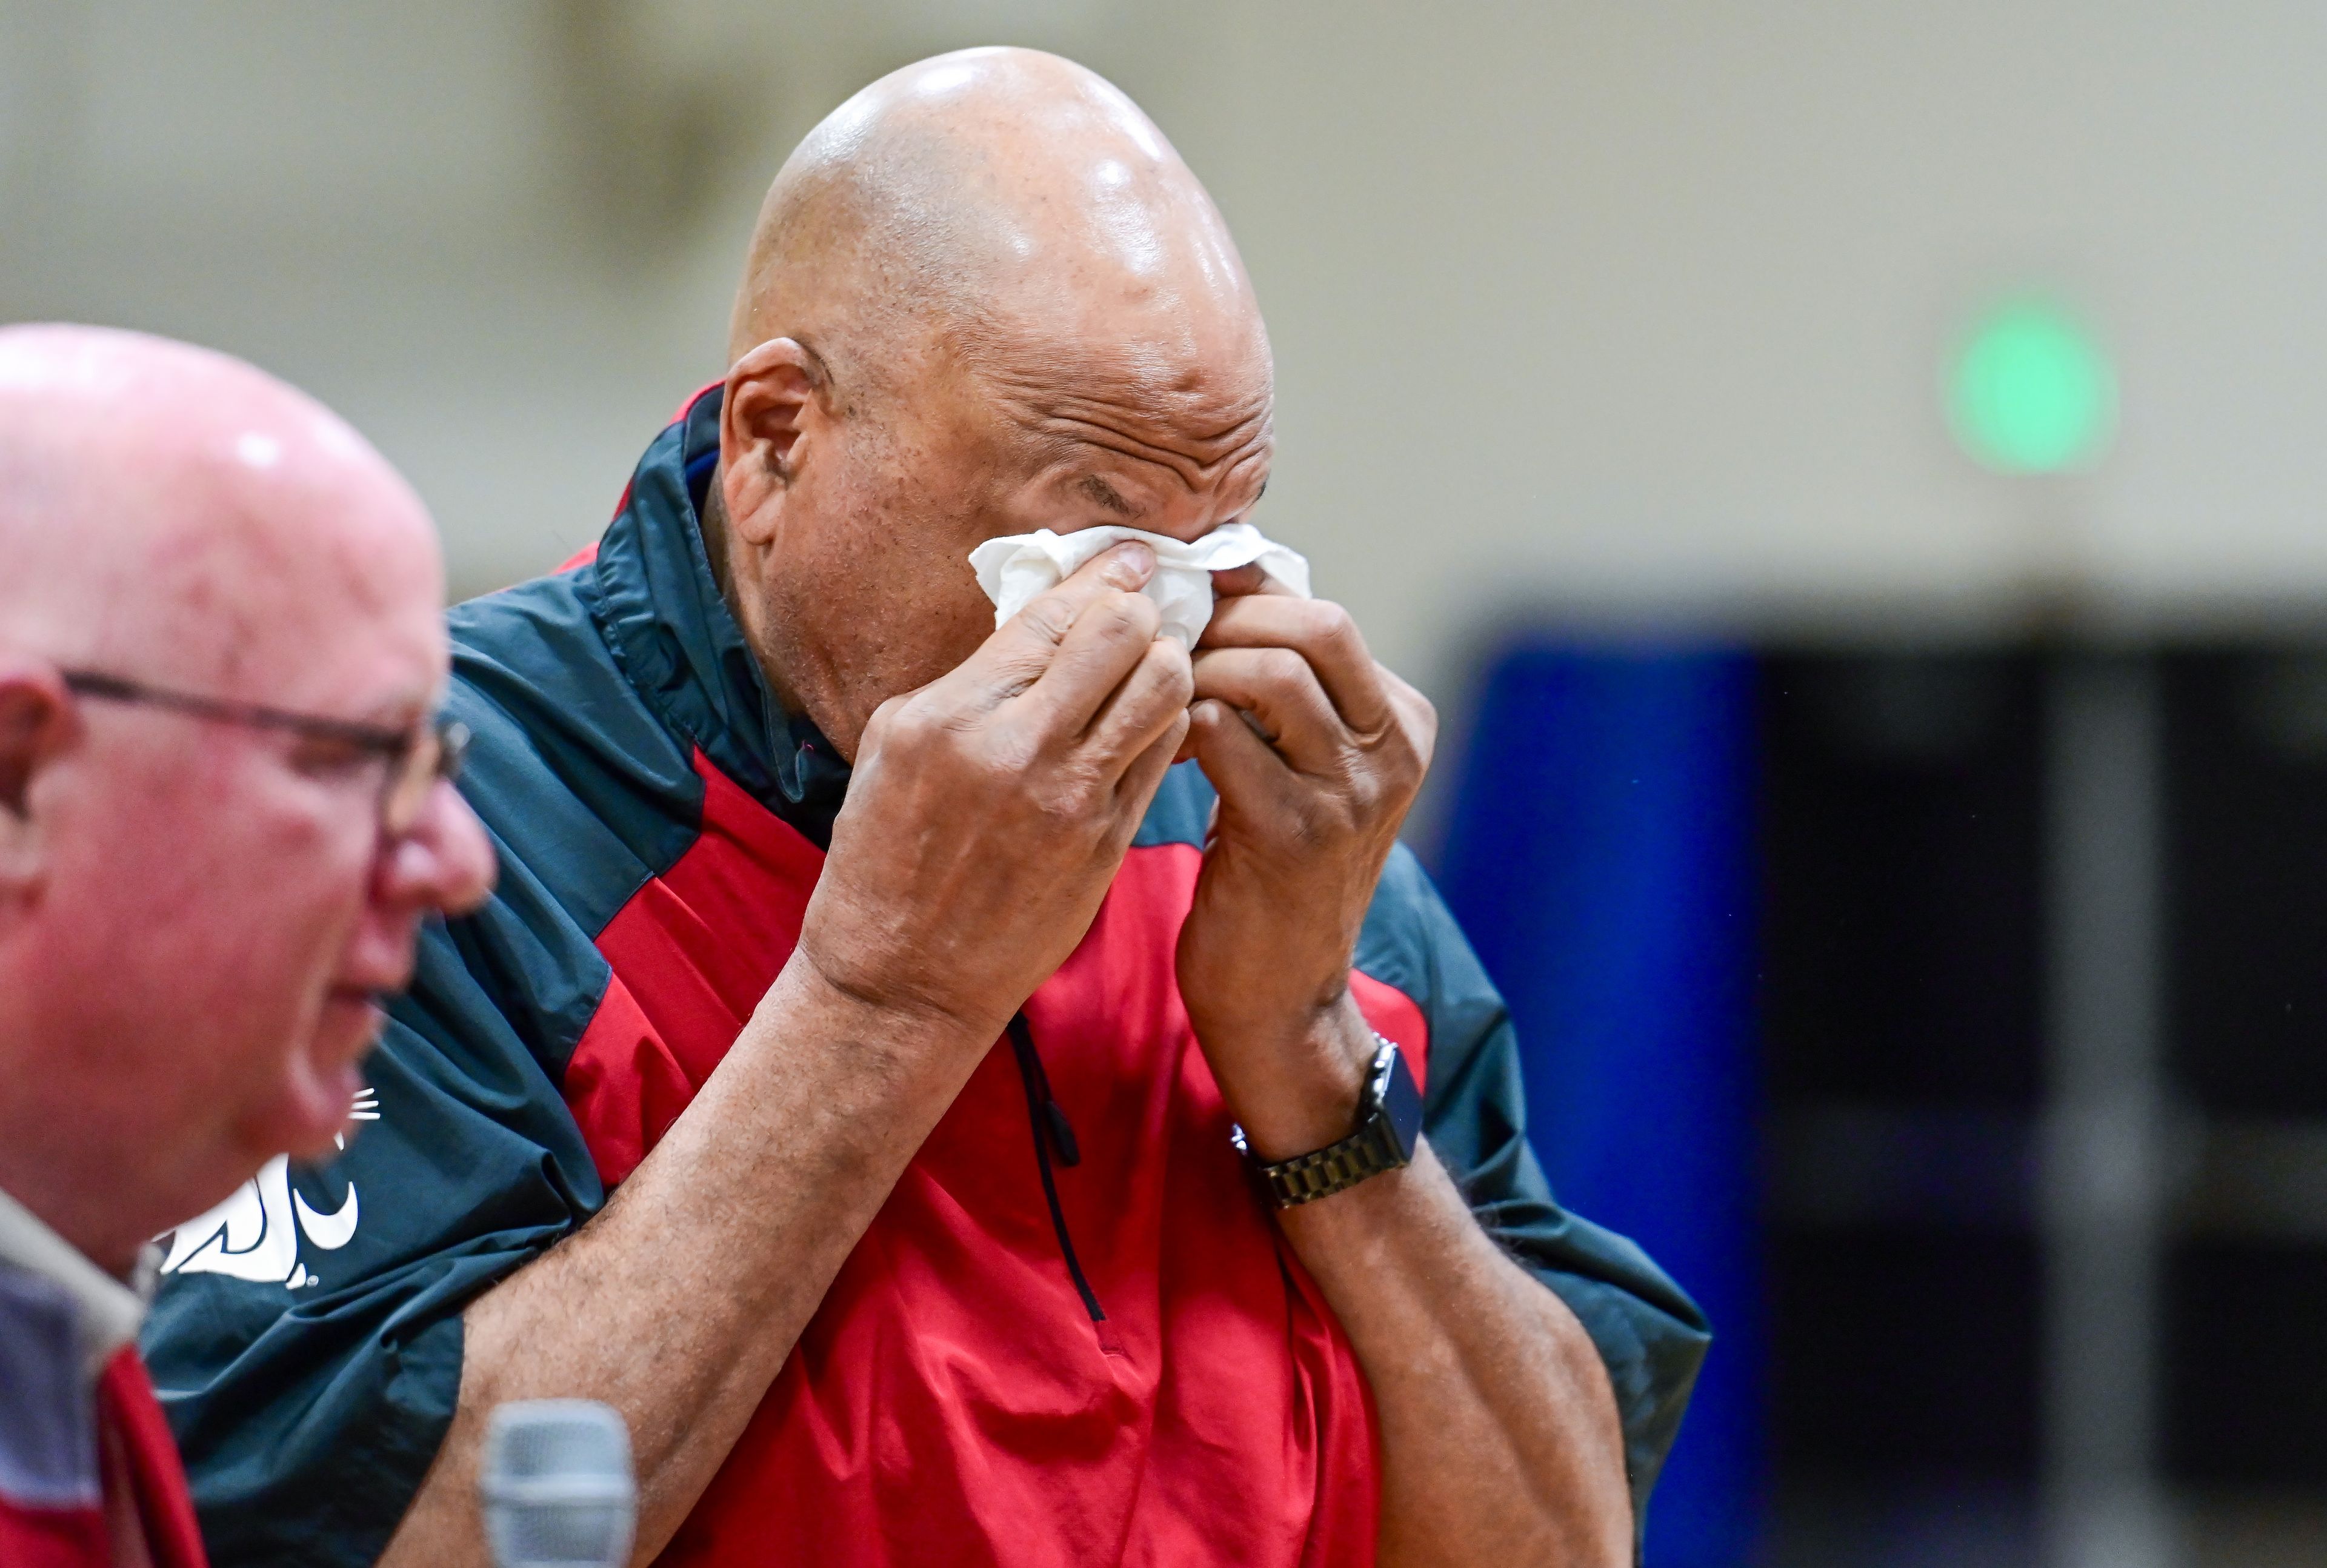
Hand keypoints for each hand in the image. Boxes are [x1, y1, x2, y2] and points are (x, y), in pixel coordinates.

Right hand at [797, 542, 1191, 1041]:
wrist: (900, 981)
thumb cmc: (885, 860)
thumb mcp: (898, 747)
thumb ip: (972, 680)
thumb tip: (1044, 621)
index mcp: (951, 715)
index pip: (1054, 614)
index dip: (1105, 575)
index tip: (1131, 558)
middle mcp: (1017, 751)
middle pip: (1124, 636)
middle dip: (1141, 615)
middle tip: (1142, 617)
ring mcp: (1070, 801)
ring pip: (1163, 690)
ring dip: (1166, 666)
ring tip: (1152, 669)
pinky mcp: (1106, 845)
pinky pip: (1162, 755)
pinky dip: (1164, 725)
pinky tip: (1147, 724)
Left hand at [1176, 571, 1436, 1159]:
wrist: (1281, 998)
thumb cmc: (1272, 874)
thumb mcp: (1305, 772)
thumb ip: (1286, 695)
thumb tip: (1222, 593)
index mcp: (1402, 724)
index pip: (1324, 614)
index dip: (1245, 596)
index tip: (1184, 604)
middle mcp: (1394, 751)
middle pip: (1312, 626)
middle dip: (1224, 621)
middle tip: (1161, 645)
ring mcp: (1354, 793)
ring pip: (1268, 671)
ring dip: (1195, 670)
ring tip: (1156, 698)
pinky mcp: (1297, 833)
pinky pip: (1224, 733)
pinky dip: (1178, 724)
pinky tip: (1156, 748)